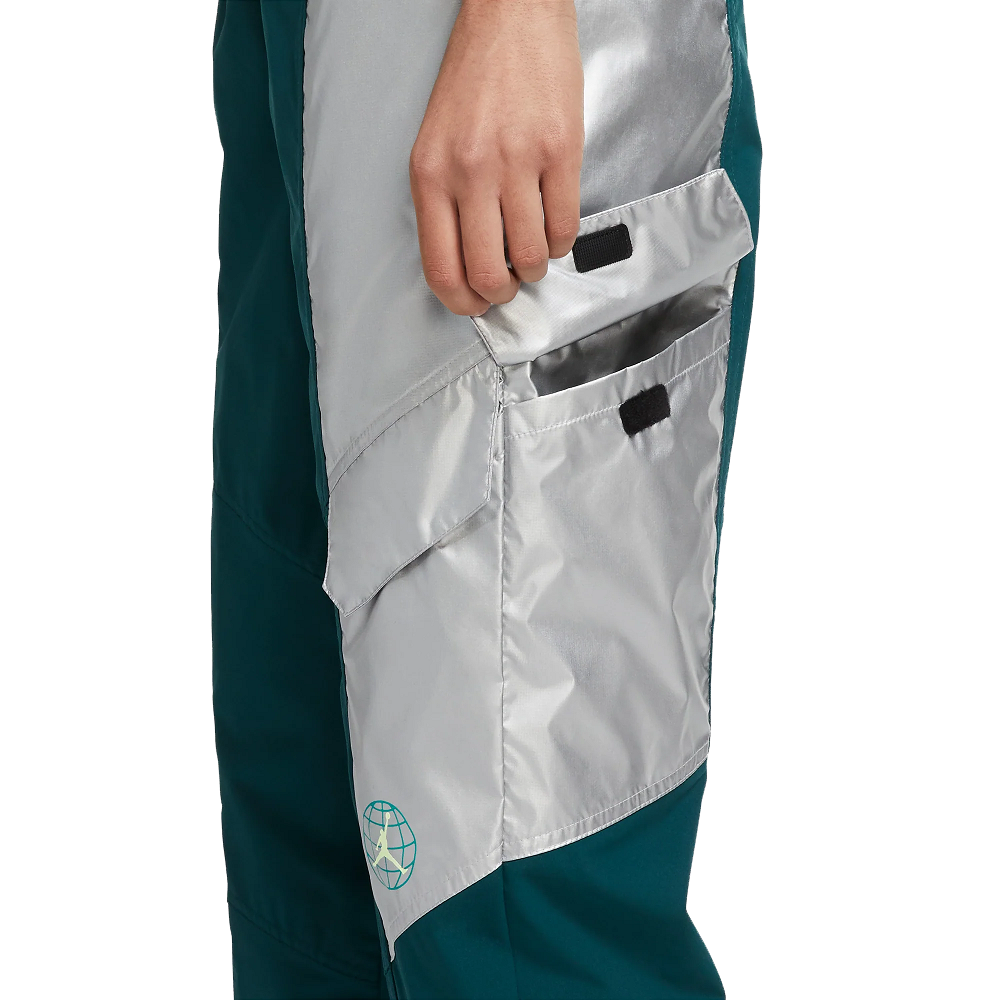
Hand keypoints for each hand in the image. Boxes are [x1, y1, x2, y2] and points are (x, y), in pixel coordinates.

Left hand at [410, 0, 583, 315]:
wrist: (512, 16)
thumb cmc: (474, 80)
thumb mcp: (435, 145)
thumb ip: (445, 204)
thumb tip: (467, 264)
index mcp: (430, 175)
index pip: (441, 268)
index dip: (462, 302)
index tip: (475, 304)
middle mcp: (470, 172)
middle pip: (487, 273)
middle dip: (501, 293)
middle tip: (508, 284)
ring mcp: (518, 161)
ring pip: (530, 256)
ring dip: (535, 268)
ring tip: (533, 252)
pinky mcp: (561, 151)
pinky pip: (565, 226)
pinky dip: (561, 242)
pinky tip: (553, 227)